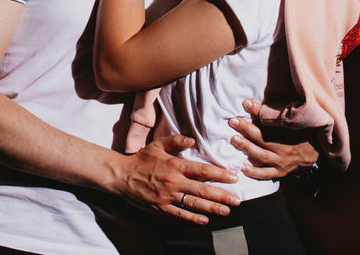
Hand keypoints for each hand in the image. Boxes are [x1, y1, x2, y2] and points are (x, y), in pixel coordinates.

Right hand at [114, 135, 240, 223]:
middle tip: (237, 200)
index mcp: (176, 165)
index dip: (221, 174)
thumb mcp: (158, 144)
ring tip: (227, 211)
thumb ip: (176, 141)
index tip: (233, 178)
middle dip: (222, 195)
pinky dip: (193, 218)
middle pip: (203, 189)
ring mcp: (168, 196)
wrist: (122, 176)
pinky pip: (180, 215)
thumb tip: (192, 140)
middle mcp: (174, 182)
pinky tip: (205, 220)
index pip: (203, 170)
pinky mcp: (161, 207)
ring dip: (212, 208)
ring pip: (194, 204)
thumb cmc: (141, 158)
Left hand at [229, 98, 319, 179]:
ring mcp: (282, 161)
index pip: (271, 119)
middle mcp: (284, 147)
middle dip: (246, 128)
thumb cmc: (304, 132)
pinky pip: (266, 173)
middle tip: (233, 121)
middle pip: (262, 136)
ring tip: (234, 139)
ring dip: (246, 147)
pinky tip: (243, 167)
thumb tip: (260, 101)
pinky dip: (254, 172)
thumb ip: (281, 112)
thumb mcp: (297, 119)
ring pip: (261, 154)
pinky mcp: (281, 172)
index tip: (245, 103)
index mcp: (289, 132)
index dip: (257, 110)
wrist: (319, 153)